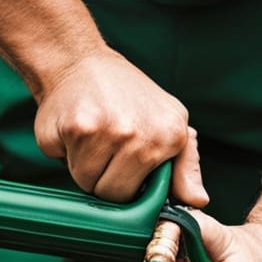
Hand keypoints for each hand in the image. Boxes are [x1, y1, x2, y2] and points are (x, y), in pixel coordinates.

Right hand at [33, 47, 207, 206]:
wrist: (79, 60)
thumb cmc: (126, 97)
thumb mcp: (168, 124)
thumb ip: (187, 167)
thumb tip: (198, 201)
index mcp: (171, 135)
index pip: (143, 196)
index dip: (129, 186)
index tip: (125, 169)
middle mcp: (140, 133)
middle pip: (111, 193)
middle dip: (103, 178)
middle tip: (104, 148)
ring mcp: (108, 130)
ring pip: (86, 181)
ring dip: (82, 165)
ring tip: (90, 136)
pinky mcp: (77, 128)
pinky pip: (65, 163)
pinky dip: (63, 151)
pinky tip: (74, 128)